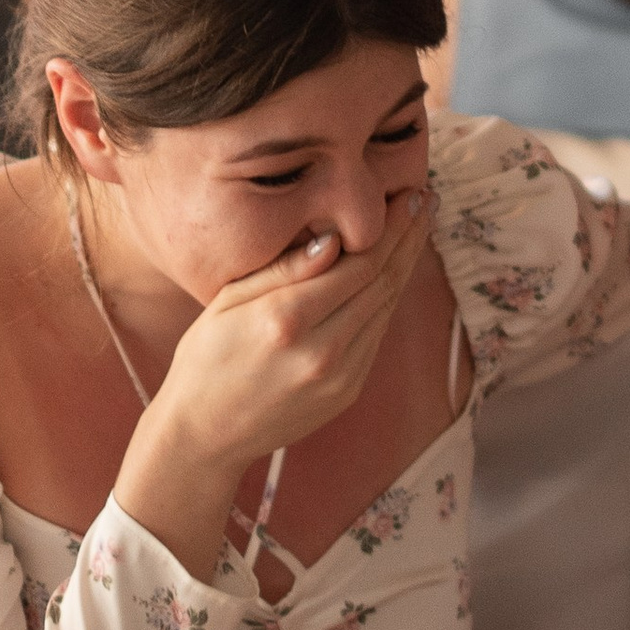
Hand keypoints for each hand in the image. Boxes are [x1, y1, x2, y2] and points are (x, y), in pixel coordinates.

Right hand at [116, 192, 435, 580]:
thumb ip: (283, 271)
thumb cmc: (205, 360)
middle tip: (425, 200)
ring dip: (406, 265)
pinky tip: (393, 272)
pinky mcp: (348, 392)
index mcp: (286, 320)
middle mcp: (322, 350)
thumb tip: (334, 239)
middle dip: (408, 237)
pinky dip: (388, 298)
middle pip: (382, 282)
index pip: (358, 262)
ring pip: (386, 307)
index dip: (389, 226)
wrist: (204, 434)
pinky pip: (376, 334)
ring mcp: (341, 376)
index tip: (407, 195)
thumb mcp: (228, 303)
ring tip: (419, 228)